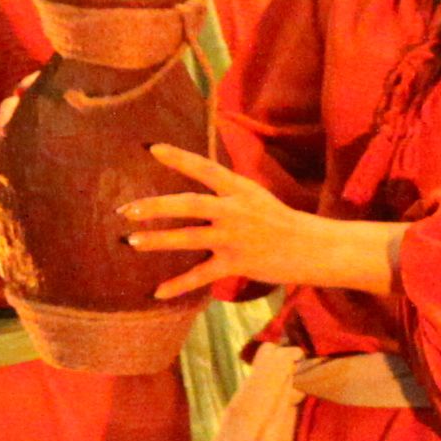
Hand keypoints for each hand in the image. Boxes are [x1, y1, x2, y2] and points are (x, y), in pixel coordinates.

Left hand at [124, 145, 403, 301]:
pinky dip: (178, 285)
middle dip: (155, 206)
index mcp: (240, 189)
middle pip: (188, 204)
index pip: (205, 168)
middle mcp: (235, 210)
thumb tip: (197, 192)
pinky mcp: (237, 263)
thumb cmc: (282, 222)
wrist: (314, 247)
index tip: (152, 148)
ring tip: (132, 242)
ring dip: (158, 240)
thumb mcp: (256, 197)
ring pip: (189, 238)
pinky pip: (201, 275)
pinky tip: (157, 292)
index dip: (179, 158)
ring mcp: (235, 238)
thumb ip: (228, 193)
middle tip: (127, 209)